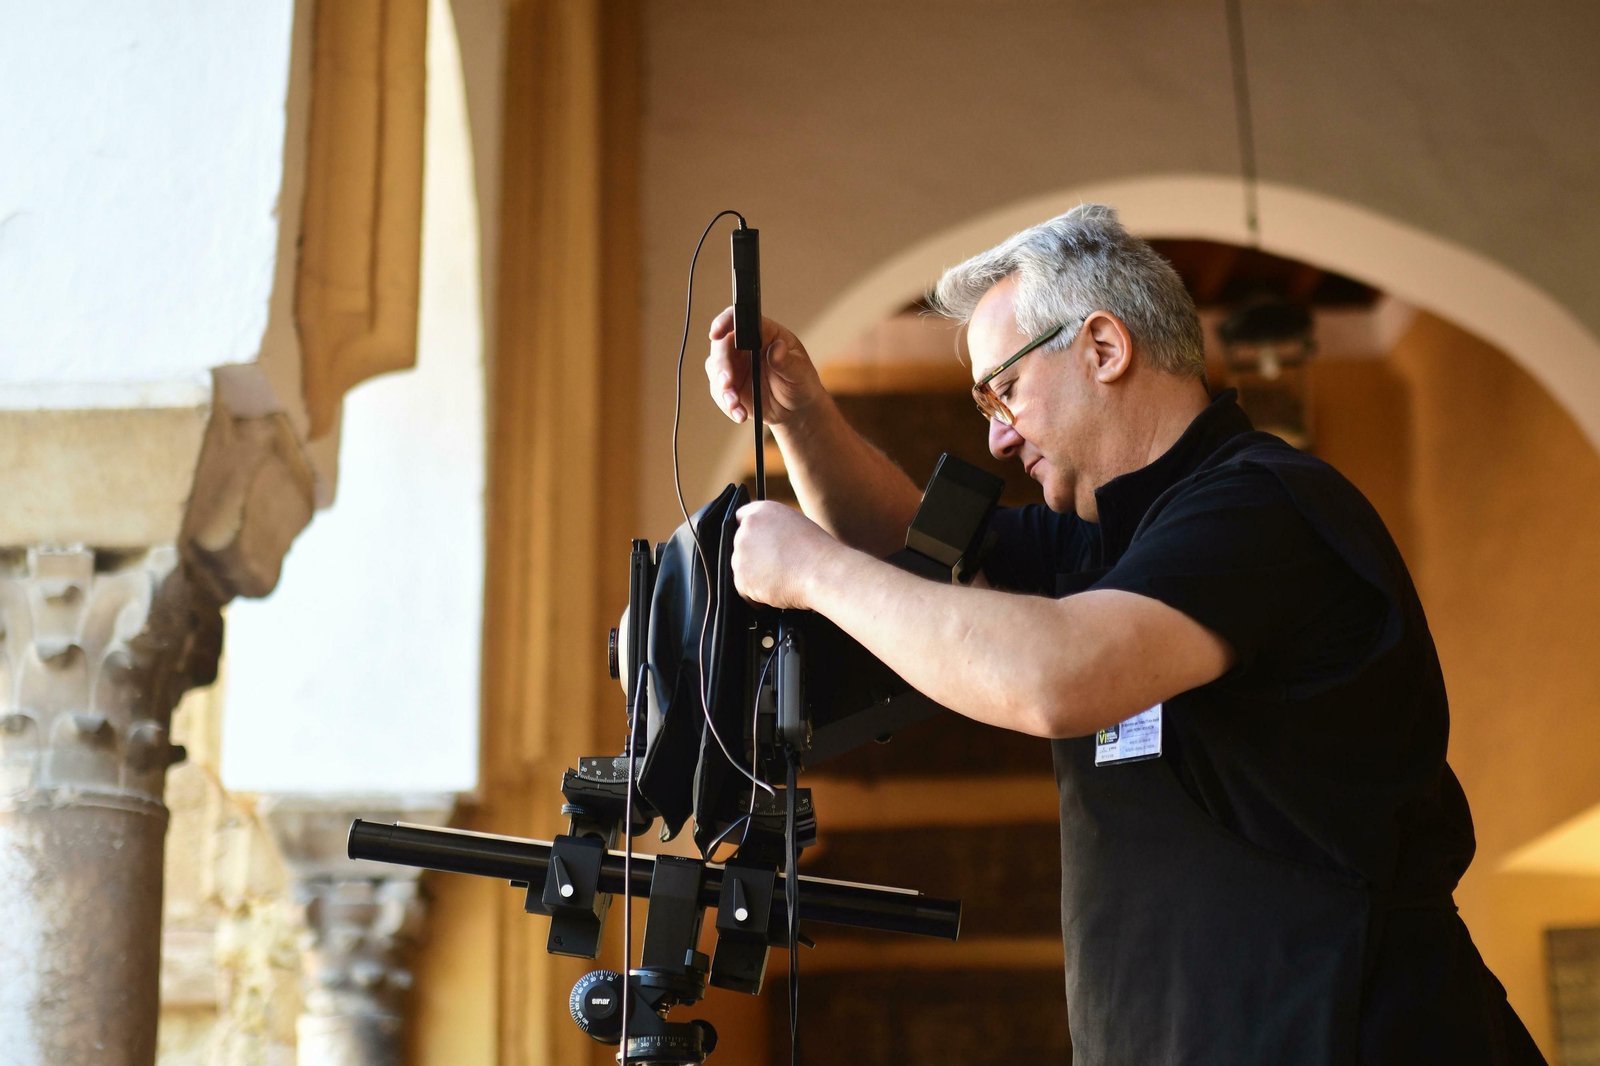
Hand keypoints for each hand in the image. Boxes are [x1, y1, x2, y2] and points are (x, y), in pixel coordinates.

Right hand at [706, 309, 825, 424]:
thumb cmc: (801, 383)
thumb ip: (788, 362)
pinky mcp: (730, 385)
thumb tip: (777, 350)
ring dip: (723, 389)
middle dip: (721, 366)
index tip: (716, 333)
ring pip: (715, 369)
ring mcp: (735, 365)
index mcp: (764, 333)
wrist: (796, 409)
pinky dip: (727, 404)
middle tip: (727, 384)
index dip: (725, 322)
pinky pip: (719, 392)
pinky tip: (740, 414)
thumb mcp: (801, 372)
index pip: (740, 319)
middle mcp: (745, 346)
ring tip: (736, 405)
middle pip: (721, 345)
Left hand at [731, 501, 838, 608]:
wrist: (821, 572)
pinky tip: (775, 591)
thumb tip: (764, 543)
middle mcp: (746, 529)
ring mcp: (741, 554)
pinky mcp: (741, 577)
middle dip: (752, 556)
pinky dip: (756, 594)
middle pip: (740, 545)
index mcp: (761, 511)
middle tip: (774, 566)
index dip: (749, 533)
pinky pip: (744, 589)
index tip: (755, 544)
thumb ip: (773, 529)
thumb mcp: (795, 525)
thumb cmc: (817, 551)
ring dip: (755, 576)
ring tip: (780, 579)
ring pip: (741, 568)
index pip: (740, 518)